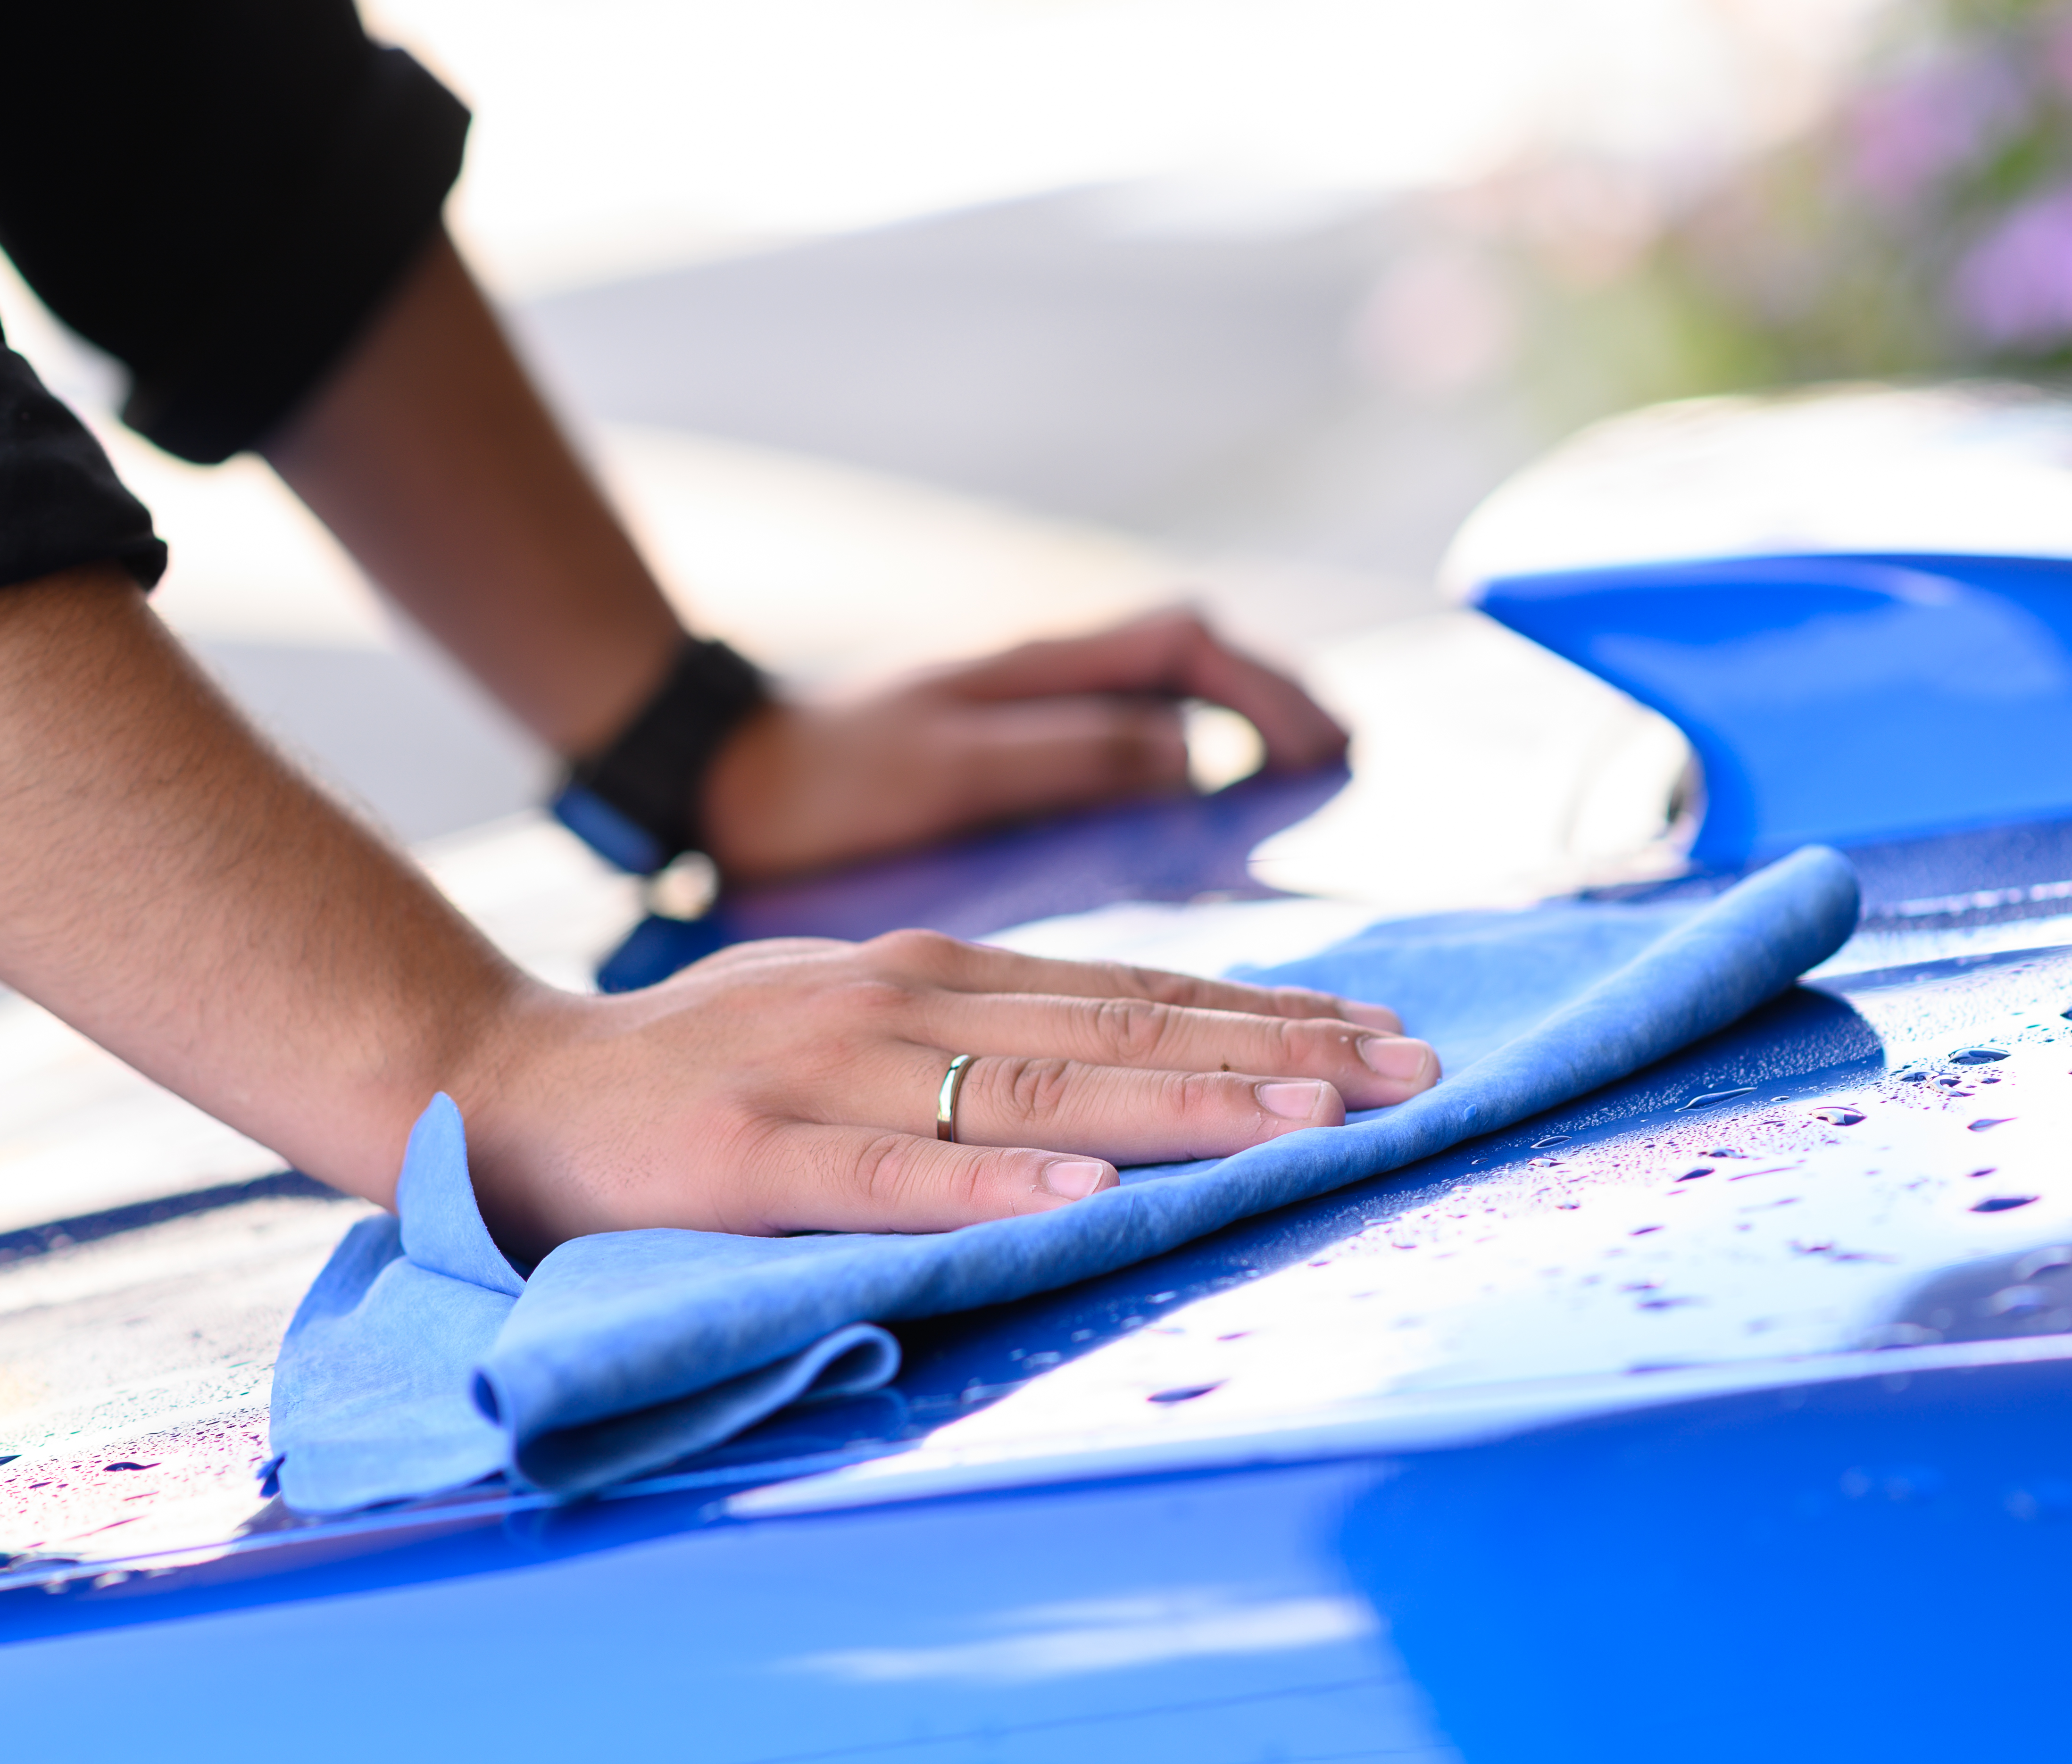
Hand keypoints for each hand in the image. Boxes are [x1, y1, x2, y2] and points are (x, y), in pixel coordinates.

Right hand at [455, 927, 1436, 1251]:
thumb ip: (981, 1036)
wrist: (505, 1085)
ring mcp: (824, 1075)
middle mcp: (899, 1006)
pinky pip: (884, 1177)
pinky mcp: (748, 1158)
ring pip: (1030, 1092)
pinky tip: (1075, 1197)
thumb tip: (1131, 1060)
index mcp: (933, 978)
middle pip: (1119, 1030)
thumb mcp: (859, 1024)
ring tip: (1301, 1122)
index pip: (1133, 991)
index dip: (1266, 1010)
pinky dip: (982, 1187)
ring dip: (1176, 1106)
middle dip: (1275, 1054)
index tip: (1388, 1032)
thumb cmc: (704, 1069)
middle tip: (1409, 1074)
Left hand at [698, 605, 1348, 881]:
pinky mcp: (1013, 758)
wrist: (724, 781)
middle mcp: (1048, 680)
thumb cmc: (823, 781)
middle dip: (1283, 708)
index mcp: (1040, 670)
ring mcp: (1032, 715)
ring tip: (1309, 780)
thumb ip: (1070, 755)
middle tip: (1347, 764)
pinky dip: (1191, 761)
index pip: (1188, 646)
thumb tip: (1195, 754)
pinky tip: (1213, 809)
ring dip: (1245, 730)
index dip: (1267, 691)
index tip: (1325, 748)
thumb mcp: (946, 770)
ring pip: (1170, 701)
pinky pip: (1130, 744)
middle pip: (1199, 665)